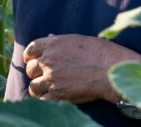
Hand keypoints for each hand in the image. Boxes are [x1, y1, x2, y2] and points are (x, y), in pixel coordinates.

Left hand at [23, 34, 140, 103]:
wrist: (110, 70)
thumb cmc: (101, 52)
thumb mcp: (78, 40)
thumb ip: (61, 42)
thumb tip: (50, 39)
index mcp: (53, 44)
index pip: (31, 49)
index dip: (31, 56)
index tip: (34, 60)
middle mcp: (49, 61)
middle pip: (30, 69)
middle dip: (36, 73)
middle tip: (44, 76)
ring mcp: (51, 78)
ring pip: (34, 87)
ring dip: (39, 88)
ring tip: (47, 89)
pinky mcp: (58, 95)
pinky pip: (42, 101)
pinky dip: (46, 101)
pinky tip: (53, 99)